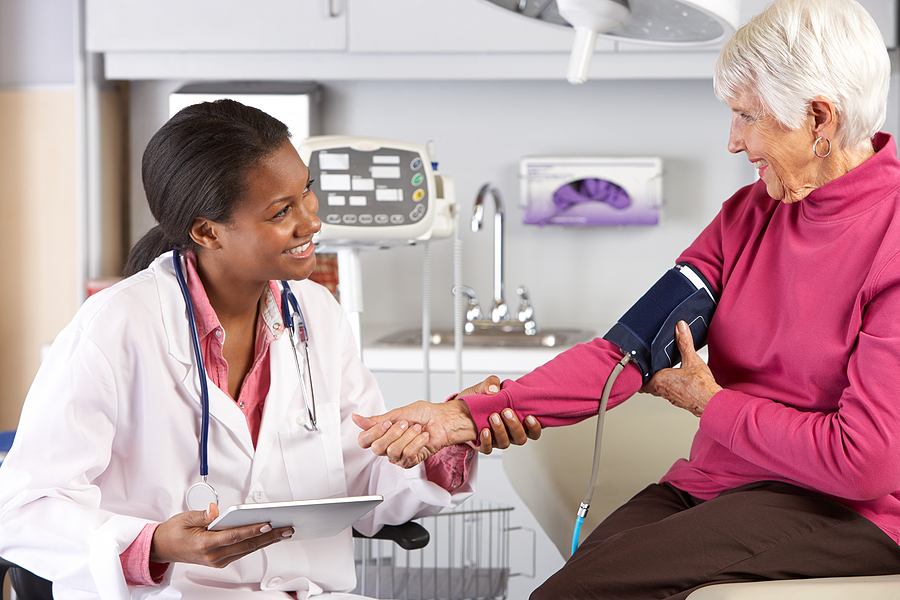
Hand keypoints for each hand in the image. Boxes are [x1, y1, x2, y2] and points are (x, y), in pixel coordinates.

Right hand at [150, 503, 293, 567]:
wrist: (163, 547)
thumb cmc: (174, 532)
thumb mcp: (185, 517)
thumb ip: (202, 515)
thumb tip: (214, 511)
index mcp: (204, 544)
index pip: (234, 536)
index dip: (252, 530)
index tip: (268, 523)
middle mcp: (213, 556)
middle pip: (246, 545)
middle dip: (269, 536)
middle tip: (286, 528)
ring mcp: (218, 560)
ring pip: (247, 550)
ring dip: (266, 541)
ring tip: (283, 532)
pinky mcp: (220, 561)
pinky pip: (242, 552)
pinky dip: (256, 544)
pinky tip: (268, 537)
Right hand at [353, 400, 477, 467]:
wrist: (443, 419)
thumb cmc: (424, 414)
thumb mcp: (397, 414)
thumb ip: (376, 420)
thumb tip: (356, 419)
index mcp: (382, 434)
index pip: (364, 441)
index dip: (373, 433)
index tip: (387, 423)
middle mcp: (388, 446)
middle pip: (377, 448)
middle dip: (394, 433)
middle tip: (405, 424)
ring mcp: (399, 456)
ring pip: (393, 451)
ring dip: (408, 436)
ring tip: (417, 429)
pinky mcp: (411, 461)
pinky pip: (407, 455)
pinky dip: (417, 442)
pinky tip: (423, 437)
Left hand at [455, 375, 541, 452]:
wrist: (457, 410)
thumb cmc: (476, 401)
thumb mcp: (483, 388)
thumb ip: (491, 383)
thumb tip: (495, 388)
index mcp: (515, 420)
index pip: (532, 430)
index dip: (534, 427)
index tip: (529, 417)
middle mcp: (508, 432)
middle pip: (520, 438)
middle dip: (515, 425)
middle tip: (506, 411)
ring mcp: (496, 440)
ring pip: (505, 443)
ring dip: (500, 430)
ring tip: (493, 416)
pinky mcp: (483, 445)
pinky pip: (488, 448)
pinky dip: (487, 441)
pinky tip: (484, 431)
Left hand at [641, 320, 721, 416]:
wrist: (712, 402)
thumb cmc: (701, 386)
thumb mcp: (692, 359)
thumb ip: (684, 342)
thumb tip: (680, 328)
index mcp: (660, 380)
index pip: (642, 379)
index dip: (640, 374)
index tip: (638, 369)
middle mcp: (662, 390)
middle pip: (648, 386)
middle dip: (648, 378)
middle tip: (648, 371)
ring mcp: (671, 397)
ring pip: (659, 390)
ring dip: (659, 383)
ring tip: (662, 374)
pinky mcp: (679, 401)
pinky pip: (670, 394)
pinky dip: (670, 388)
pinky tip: (677, 383)